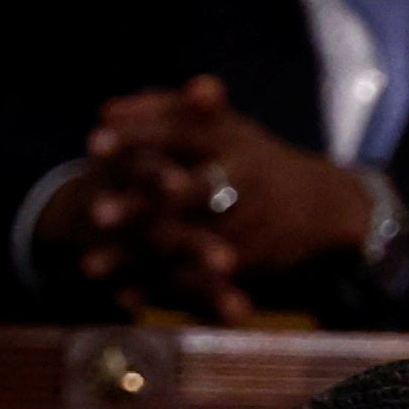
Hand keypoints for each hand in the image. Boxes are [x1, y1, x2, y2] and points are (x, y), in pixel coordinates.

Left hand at [57, 77, 370, 319]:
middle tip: (94, 214)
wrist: (320, 205)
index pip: (179, 132)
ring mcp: (245, 223)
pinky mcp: (247, 262)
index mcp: (228, 139)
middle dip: (142, 204)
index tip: (92, 143)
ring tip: (88, 268)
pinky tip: (120, 299)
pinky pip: (198, 281)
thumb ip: (164, 112)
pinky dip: (159, 290)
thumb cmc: (247, 159)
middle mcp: (239, 179)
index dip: (138, 137)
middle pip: (185, 191)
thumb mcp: (218, 126)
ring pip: (185, 243)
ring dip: (137, 256)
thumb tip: (105, 110)